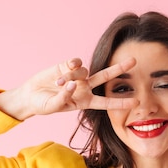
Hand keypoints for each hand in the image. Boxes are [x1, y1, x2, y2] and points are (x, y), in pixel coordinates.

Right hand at [0, 57, 136, 119]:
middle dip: (119, 69)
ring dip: (72, 76)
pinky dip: (73, 63)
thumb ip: (64, 98)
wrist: (30, 95)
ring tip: (57, 83)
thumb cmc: (43, 105)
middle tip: (134, 61)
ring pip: (84, 71)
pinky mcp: (67, 66)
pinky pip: (76, 62)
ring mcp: (77, 76)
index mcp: (85, 101)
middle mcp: (84, 88)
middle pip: (106, 77)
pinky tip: (67, 67)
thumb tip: (72, 85)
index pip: (106, 102)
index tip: (136, 102)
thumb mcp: (53, 106)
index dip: (121, 102)